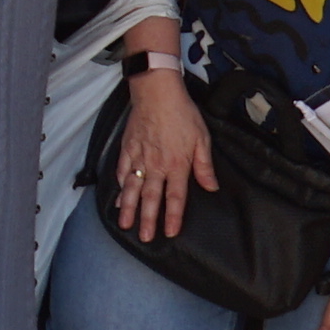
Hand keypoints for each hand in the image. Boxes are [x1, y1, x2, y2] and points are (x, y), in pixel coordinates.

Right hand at [107, 66, 214, 239]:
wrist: (157, 92)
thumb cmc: (182, 113)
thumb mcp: (202, 138)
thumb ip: (204, 166)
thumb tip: (211, 187)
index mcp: (177, 165)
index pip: (175, 197)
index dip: (172, 217)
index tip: (169, 232)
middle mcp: (156, 165)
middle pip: (150, 198)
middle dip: (147, 219)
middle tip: (144, 237)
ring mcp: (139, 157)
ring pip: (132, 187)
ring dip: (128, 207)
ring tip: (125, 223)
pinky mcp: (127, 147)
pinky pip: (122, 169)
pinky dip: (119, 184)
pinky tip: (117, 194)